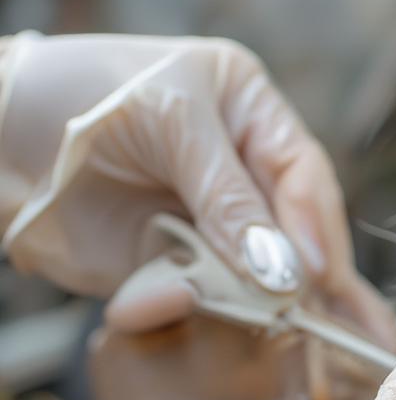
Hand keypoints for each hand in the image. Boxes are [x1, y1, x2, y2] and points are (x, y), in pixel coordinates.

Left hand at [0, 32, 395, 346]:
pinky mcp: (167, 263)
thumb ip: (229, 195)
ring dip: (225, 299)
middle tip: (288, 309)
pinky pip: (191, 297)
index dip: (313, 224)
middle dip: (284, 274)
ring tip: (193, 303)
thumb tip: (284, 270)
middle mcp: (240, 176)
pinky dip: (167, 304)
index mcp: (253, 118)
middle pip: (289, 236)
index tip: (313, 270)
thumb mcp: (169, 118)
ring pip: (248, 277)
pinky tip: (136, 302)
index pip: (303, 176)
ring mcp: (207, 224)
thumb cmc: (78, 90)